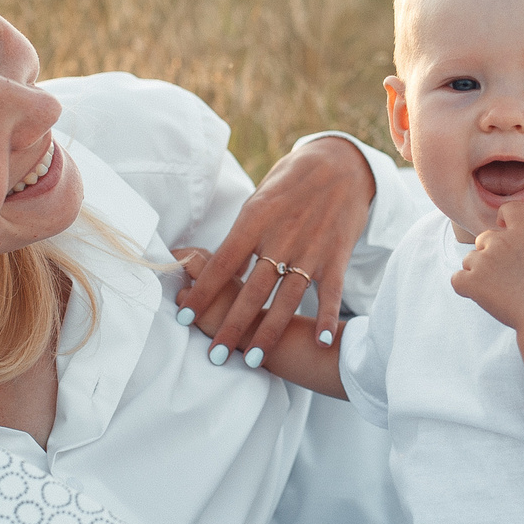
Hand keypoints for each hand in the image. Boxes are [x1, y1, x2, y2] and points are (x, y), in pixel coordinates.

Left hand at [176, 137, 373, 362]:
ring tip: (253, 359)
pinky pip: (331, 292)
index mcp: (255, 219)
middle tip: (216, 356)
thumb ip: (242, 234)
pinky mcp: (336, 255)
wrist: (339, 164)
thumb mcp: (259, 199)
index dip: (203, 291)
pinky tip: (321, 341)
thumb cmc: (289, 182)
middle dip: (232, 326)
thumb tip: (220, 267)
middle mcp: (281, 236)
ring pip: (287, 299)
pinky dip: (326, 317)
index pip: (222, 262)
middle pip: (252, 290)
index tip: (184, 315)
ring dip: (269, 332)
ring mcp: (310, 248)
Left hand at [450, 199, 523, 330]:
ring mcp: (485, 262)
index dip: (503, 217)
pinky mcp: (473, 282)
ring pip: (469, 260)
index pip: (509, 209)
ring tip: (501, 291)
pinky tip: (482, 296)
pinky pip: (457, 279)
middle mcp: (502, 242)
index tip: (505, 229)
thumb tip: (514, 236)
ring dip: (479, 273)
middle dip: (490, 255)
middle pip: (483, 239)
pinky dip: (466, 288)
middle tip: (507, 277)